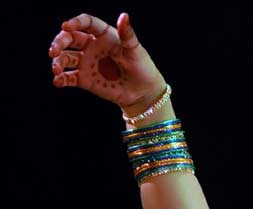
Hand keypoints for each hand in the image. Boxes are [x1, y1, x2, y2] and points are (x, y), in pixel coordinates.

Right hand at [49, 13, 166, 114]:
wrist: (143, 92)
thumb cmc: (143, 68)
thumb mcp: (136, 51)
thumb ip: (127, 34)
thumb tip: (124, 15)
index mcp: (104, 36)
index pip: (86, 23)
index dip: (75, 22)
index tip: (66, 26)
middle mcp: (92, 47)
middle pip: (70, 39)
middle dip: (59, 42)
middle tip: (54, 51)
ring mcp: (87, 63)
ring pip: (65, 58)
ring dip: (57, 62)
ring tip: (56, 69)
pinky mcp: (85, 79)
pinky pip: (68, 78)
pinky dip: (61, 79)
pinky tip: (58, 81)